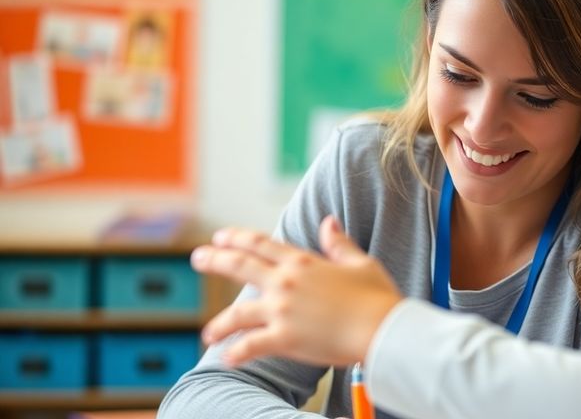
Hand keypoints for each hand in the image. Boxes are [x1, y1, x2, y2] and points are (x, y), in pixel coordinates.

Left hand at [190, 217, 403, 366]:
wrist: (382, 329)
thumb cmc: (377, 297)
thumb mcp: (360, 263)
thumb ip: (339, 243)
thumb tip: (328, 221)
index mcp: (303, 262)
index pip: (261, 244)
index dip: (238, 238)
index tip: (221, 236)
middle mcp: (286, 282)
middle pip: (239, 266)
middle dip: (214, 260)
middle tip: (197, 258)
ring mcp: (281, 310)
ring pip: (236, 314)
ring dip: (218, 324)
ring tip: (207, 334)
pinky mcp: (283, 338)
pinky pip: (250, 346)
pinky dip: (236, 353)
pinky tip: (227, 359)